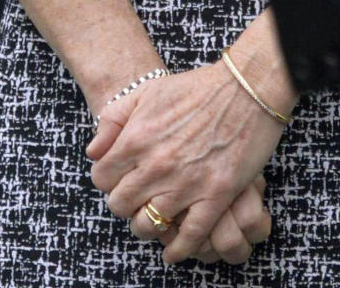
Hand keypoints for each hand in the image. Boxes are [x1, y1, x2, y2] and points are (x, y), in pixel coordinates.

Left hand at [87, 60, 284, 264]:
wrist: (245, 88)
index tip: (120, 179)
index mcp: (137, 137)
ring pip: (149, 226)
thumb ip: (114, 119)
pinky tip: (173, 251)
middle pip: (120, 205)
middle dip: (125, 203)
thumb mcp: (147, 91)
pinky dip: (178, 249)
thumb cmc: (196, 88)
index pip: (102, 178)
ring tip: (153, 220)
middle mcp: (156, 165)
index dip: (108, 180)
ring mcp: (186, 183)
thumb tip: (93, 151)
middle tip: (136, 198)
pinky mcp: (215, 195)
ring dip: (147, 226)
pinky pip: (189, 236)